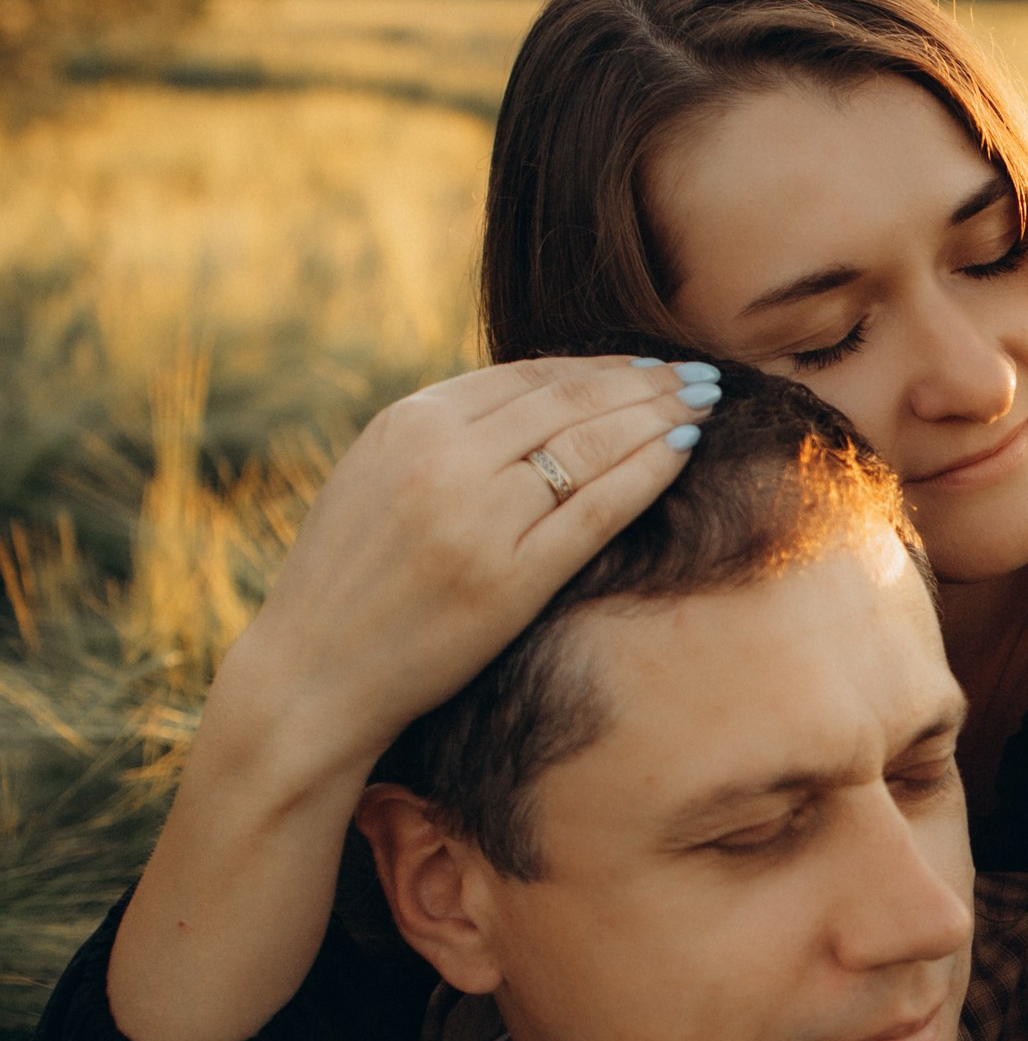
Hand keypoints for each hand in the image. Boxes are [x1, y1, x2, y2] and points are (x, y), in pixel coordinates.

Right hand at [220, 352, 724, 769]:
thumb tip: (534, 400)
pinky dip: (649, 471)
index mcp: (408, 423)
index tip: (644, 365)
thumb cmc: (350, 581)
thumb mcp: (376, 476)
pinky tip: (685, 448)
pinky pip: (598, 507)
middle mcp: (444, 457)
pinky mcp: (511, 577)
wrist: (312, 676)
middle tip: (697, 373)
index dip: (596, 366)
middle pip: (570, 400)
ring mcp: (480, 516)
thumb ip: (442, 434)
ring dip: (659, 414)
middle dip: (644, 382)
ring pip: (592, 443)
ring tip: (703, 400)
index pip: (527, 376)